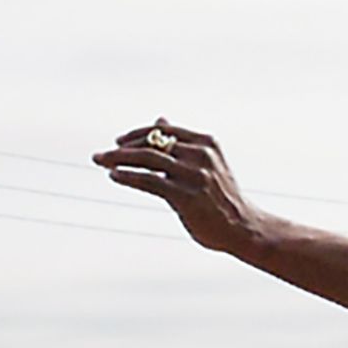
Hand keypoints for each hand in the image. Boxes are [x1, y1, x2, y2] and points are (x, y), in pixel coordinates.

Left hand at [92, 119, 265, 253]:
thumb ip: (182, 143)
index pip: (162, 130)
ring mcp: (194, 176)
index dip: (137, 134)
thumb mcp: (207, 164)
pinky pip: (148, 180)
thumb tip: (159, 119)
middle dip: (122, 148)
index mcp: (207, 144)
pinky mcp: (186, 196)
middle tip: (101, 155)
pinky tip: (115, 176)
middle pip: (151, 143)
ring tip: (101, 162)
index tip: (119, 142)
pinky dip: (128, 176)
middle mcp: (201, 156)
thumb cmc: (223, 197)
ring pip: (147, 158)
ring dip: (118, 159)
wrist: (246, 228)